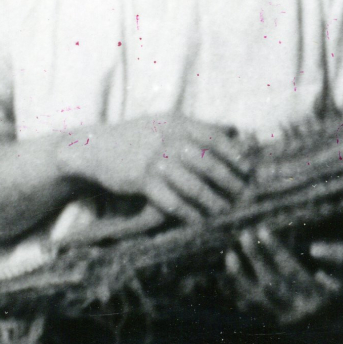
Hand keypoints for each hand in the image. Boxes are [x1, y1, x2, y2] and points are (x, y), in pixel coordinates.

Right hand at [59, 114, 255, 223]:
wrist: (93, 148)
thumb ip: (195, 128)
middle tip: (245, 195)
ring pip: (194, 185)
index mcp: (176, 122)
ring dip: (213, 201)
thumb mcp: (163, 123)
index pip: (215, 137)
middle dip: (230, 181)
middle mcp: (167, 139)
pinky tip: (199, 221)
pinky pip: (173, 201)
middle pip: (209, 162)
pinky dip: (189, 213)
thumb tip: (235, 132)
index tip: (249, 169)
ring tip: (225, 211)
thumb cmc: (135, 138)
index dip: (235, 154)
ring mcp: (154, 160)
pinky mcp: (142, 181)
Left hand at [225, 228, 342, 324]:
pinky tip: (225, 277)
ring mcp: (288, 322)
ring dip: (240, 278)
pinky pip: (252, 310)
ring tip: (231, 255)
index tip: (262, 230)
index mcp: (322, 299)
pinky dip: (237, 294)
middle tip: (245, 235)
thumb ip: (337, 253)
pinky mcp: (278, 324)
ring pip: (257, 302)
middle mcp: (303, 315)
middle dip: (256, 259)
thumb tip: (312, 248)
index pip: (292, 272)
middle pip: (272, 285)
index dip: (275, 250)